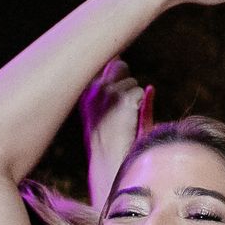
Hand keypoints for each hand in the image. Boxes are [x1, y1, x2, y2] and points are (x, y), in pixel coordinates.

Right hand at [80, 58, 150, 172]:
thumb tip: (120, 60)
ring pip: (132, 82)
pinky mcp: (124, 100)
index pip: (101, 62)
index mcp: (84, 92)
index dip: (113, 70)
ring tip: (124, 120)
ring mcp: (108, 93)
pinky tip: (130, 122)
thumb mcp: (101, 110)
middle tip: (122, 108)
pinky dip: (140, 106)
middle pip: (120, 66)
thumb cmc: (107, 142)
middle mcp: (94, 89)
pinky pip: (140, 92)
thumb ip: (111, 85)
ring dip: (133, 98)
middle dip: (125, 81)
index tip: (115, 82)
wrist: (109, 164)